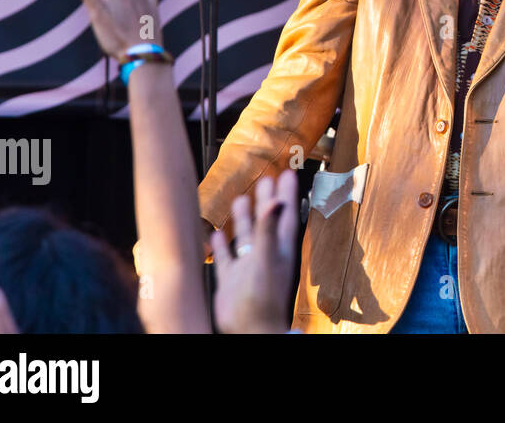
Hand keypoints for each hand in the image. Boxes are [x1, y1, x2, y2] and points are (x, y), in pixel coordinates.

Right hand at [210, 170, 298, 333]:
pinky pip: (226, 257)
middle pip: (266, 220)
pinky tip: (216, 233)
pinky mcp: (231, 279)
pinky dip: (221, 244)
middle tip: (266, 177)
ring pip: (246, 235)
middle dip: (266, 199)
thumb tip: (277, 201)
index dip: (286, 194)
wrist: (249, 330)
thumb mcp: (267, 258)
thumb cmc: (264, 299)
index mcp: (280, 248)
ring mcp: (247, 266)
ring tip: (240, 197)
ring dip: (244, 217)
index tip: (288, 173)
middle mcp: (265, 254)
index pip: (284, 214)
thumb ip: (269, 230)